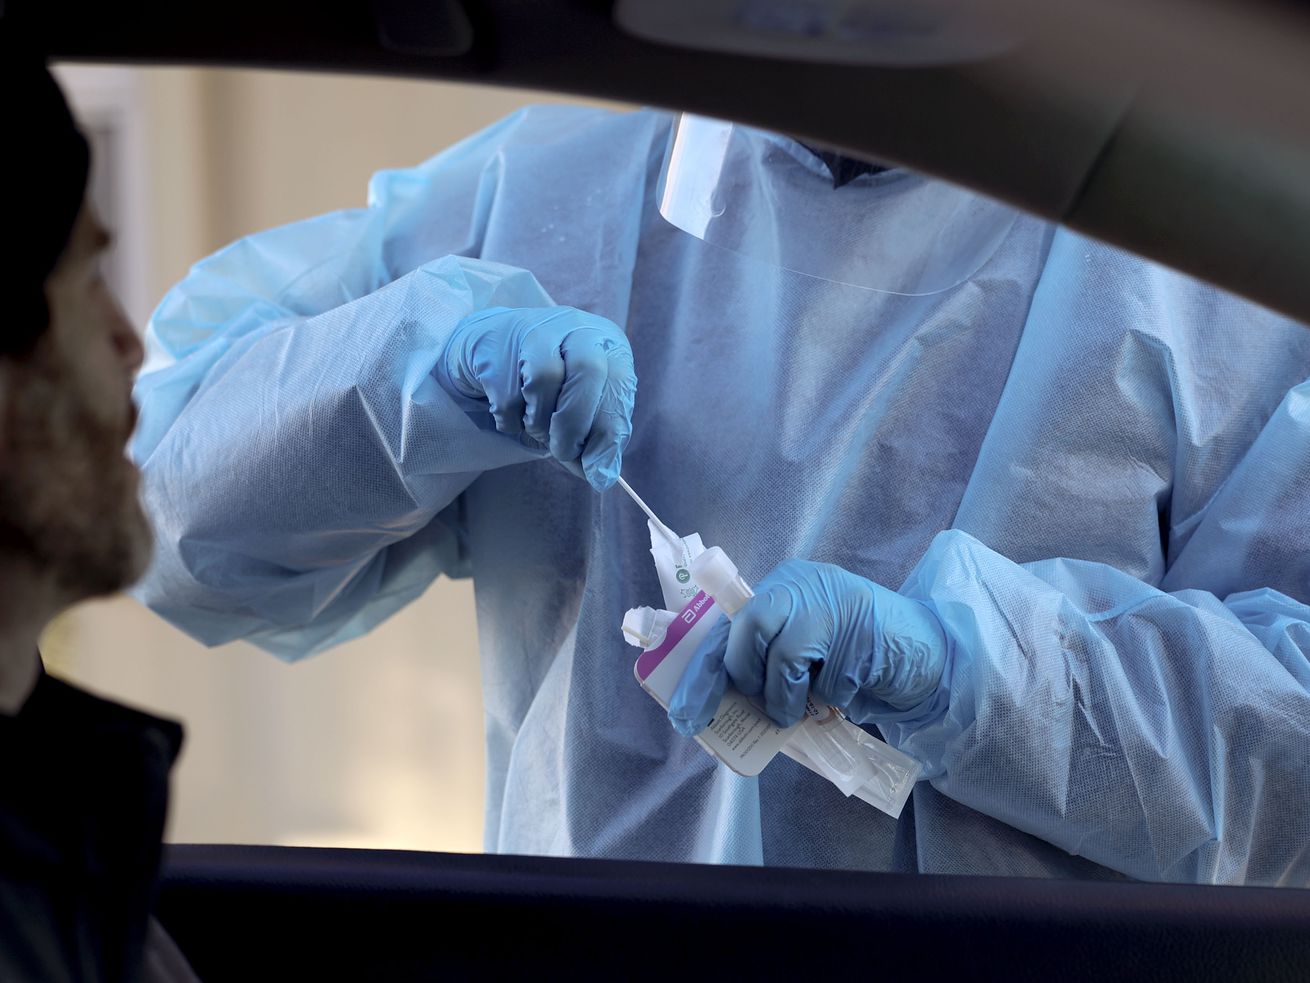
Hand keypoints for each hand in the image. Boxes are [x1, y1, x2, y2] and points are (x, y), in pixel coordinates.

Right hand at [438, 306, 635, 490]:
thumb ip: (596, 438)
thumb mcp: (583, 406)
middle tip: (563, 453)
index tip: (599, 470)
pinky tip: (512, 417)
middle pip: (588, 370)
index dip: (610, 430)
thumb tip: (602, 476)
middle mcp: (574, 327)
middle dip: (575, 424)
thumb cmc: (550, 385)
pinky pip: (506, 394)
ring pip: (544, 379)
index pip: (620, 383)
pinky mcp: (495, 346)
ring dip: (539, 422)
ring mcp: (533, 330)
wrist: (491, 352)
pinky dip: (510, 421)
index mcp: (606, 342)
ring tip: (535, 430)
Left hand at [668, 559, 948, 734]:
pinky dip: (830, 698)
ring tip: (795, 712)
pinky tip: (844, 690)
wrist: (926, 647)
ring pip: (786, 655)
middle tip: (754, 702)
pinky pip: (828, 680)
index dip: (703, 667)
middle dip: (743, 674)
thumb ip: (765, 659)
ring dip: (785, 696)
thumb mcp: (803, 644)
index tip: (686, 712)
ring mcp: (837, 604)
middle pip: (752, 623)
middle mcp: (806, 585)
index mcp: (784, 585)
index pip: (730, 621)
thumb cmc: (853, 651)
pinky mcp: (864, 632)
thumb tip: (716, 701)